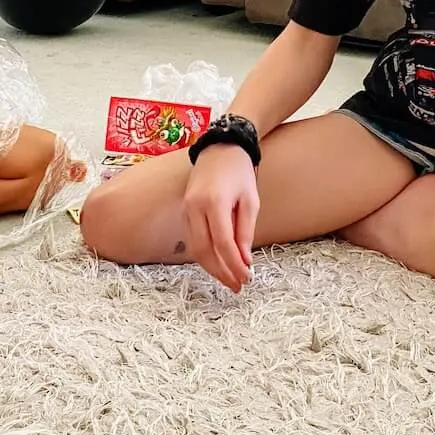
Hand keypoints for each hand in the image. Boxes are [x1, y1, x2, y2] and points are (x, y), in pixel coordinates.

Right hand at [182, 144, 258, 292]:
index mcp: (214, 202)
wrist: (220, 148)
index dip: (234, 264)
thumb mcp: (250, 200)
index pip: (223, 243)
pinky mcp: (184, 210)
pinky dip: (204, 254)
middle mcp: (195, 207)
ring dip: (212, 267)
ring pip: (195, 248)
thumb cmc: (239, 172)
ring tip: (229, 280)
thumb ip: (245, 231)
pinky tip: (218, 263)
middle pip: (204, 250)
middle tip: (237, 286)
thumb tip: (244, 260)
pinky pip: (192, 239)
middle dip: (221, 272)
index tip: (247, 278)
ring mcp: (186, 209)